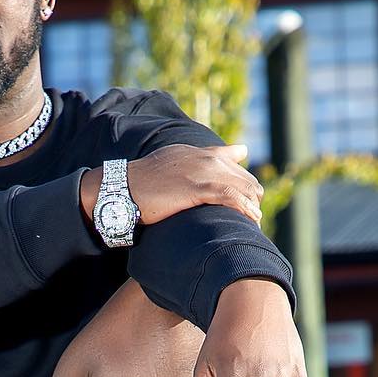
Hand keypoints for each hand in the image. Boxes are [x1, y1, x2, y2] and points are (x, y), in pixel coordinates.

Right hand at [81, 142, 262, 227]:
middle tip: (252, 219)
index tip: (247, 201)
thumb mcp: (168, 169)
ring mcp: (203, 171)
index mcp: (199, 153)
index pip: (234, 163)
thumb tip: (195, 182)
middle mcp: (205, 158)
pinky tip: (251, 220)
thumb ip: (187, 170)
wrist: (123, 187)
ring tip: (254, 224)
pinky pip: (232, 196)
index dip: (243, 184)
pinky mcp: (198, 187)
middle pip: (244, 177)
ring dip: (252, 206)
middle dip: (252, 198)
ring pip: (243, 186)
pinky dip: (245, 209)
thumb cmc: (141, 184)